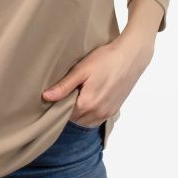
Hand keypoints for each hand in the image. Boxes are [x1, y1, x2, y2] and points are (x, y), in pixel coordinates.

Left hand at [41, 30, 155, 126]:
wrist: (131, 56)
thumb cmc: (105, 59)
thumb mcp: (81, 70)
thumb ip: (64, 86)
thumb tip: (46, 97)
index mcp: (87, 104)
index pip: (65, 113)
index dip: (59, 104)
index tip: (58, 93)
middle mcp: (98, 113)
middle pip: (76, 119)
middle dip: (69, 109)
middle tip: (68, 92)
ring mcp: (108, 113)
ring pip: (87, 121)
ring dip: (80, 113)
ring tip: (78, 95)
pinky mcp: (115, 110)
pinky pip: (98, 119)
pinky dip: (91, 114)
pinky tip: (90, 99)